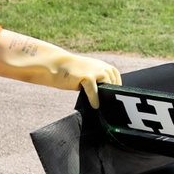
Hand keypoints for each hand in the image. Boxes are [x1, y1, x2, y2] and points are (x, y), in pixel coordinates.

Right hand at [0, 31, 121, 107]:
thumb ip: (99, 83)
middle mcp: (102, 68)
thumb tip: (107, 99)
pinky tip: (95, 106)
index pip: (117, 81)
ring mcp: (95, 71)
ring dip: (105, 97)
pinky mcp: (87, 77)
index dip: (117, 91)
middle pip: (114, 85)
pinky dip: (95, 99)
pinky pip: (94, 91)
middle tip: (111, 108)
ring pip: (106, 87)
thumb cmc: (72, 73)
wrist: (55, 65)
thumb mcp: (89, 75)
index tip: (114, 101)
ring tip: (104, 107)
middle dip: (112, 96)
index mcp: (105, 67)